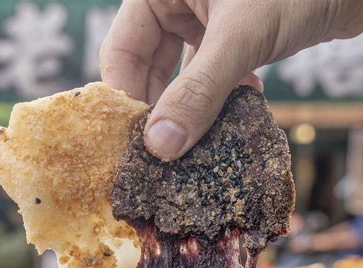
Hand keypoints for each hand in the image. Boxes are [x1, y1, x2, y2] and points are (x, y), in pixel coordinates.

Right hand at [100, 0, 362, 159]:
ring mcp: (201, 22)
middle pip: (148, 70)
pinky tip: (237, 108)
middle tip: (167, 157)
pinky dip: (221, 99)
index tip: (138, 147)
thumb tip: (161, 147)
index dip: (127, 101)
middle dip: (162, 113)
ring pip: (182, 79)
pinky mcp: (228, 39)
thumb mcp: (241, 37)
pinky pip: (210, 78)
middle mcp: (174, 4)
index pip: (121, 52)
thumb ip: (200, 90)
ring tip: (201, 141)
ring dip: (194, 111)